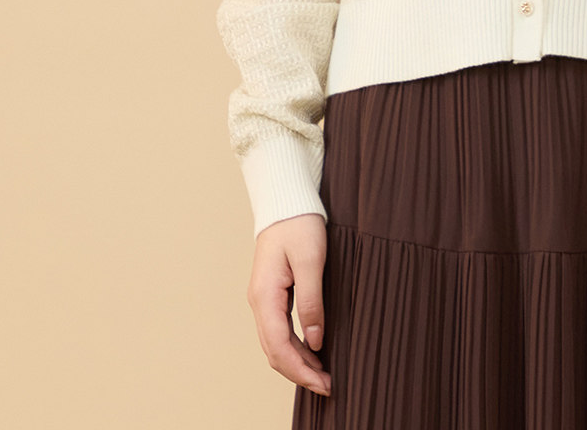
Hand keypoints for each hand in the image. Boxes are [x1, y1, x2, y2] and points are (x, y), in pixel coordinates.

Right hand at [248, 213, 332, 396]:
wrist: (286, 200)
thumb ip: (312, 300)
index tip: (324, 383)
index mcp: (264, 296)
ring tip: (322, 374)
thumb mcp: (310, 260)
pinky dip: (293, 347)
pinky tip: (311, 350)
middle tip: (328, 385)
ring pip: (275, 343)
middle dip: (299, 373)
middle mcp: (258, 302)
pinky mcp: (271, 294)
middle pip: (274, 351)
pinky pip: (278, 330)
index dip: (300, 370)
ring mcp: (263, 299)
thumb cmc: (299, 224)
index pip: (278, 347)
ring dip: (296, 362)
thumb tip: (315, 339)